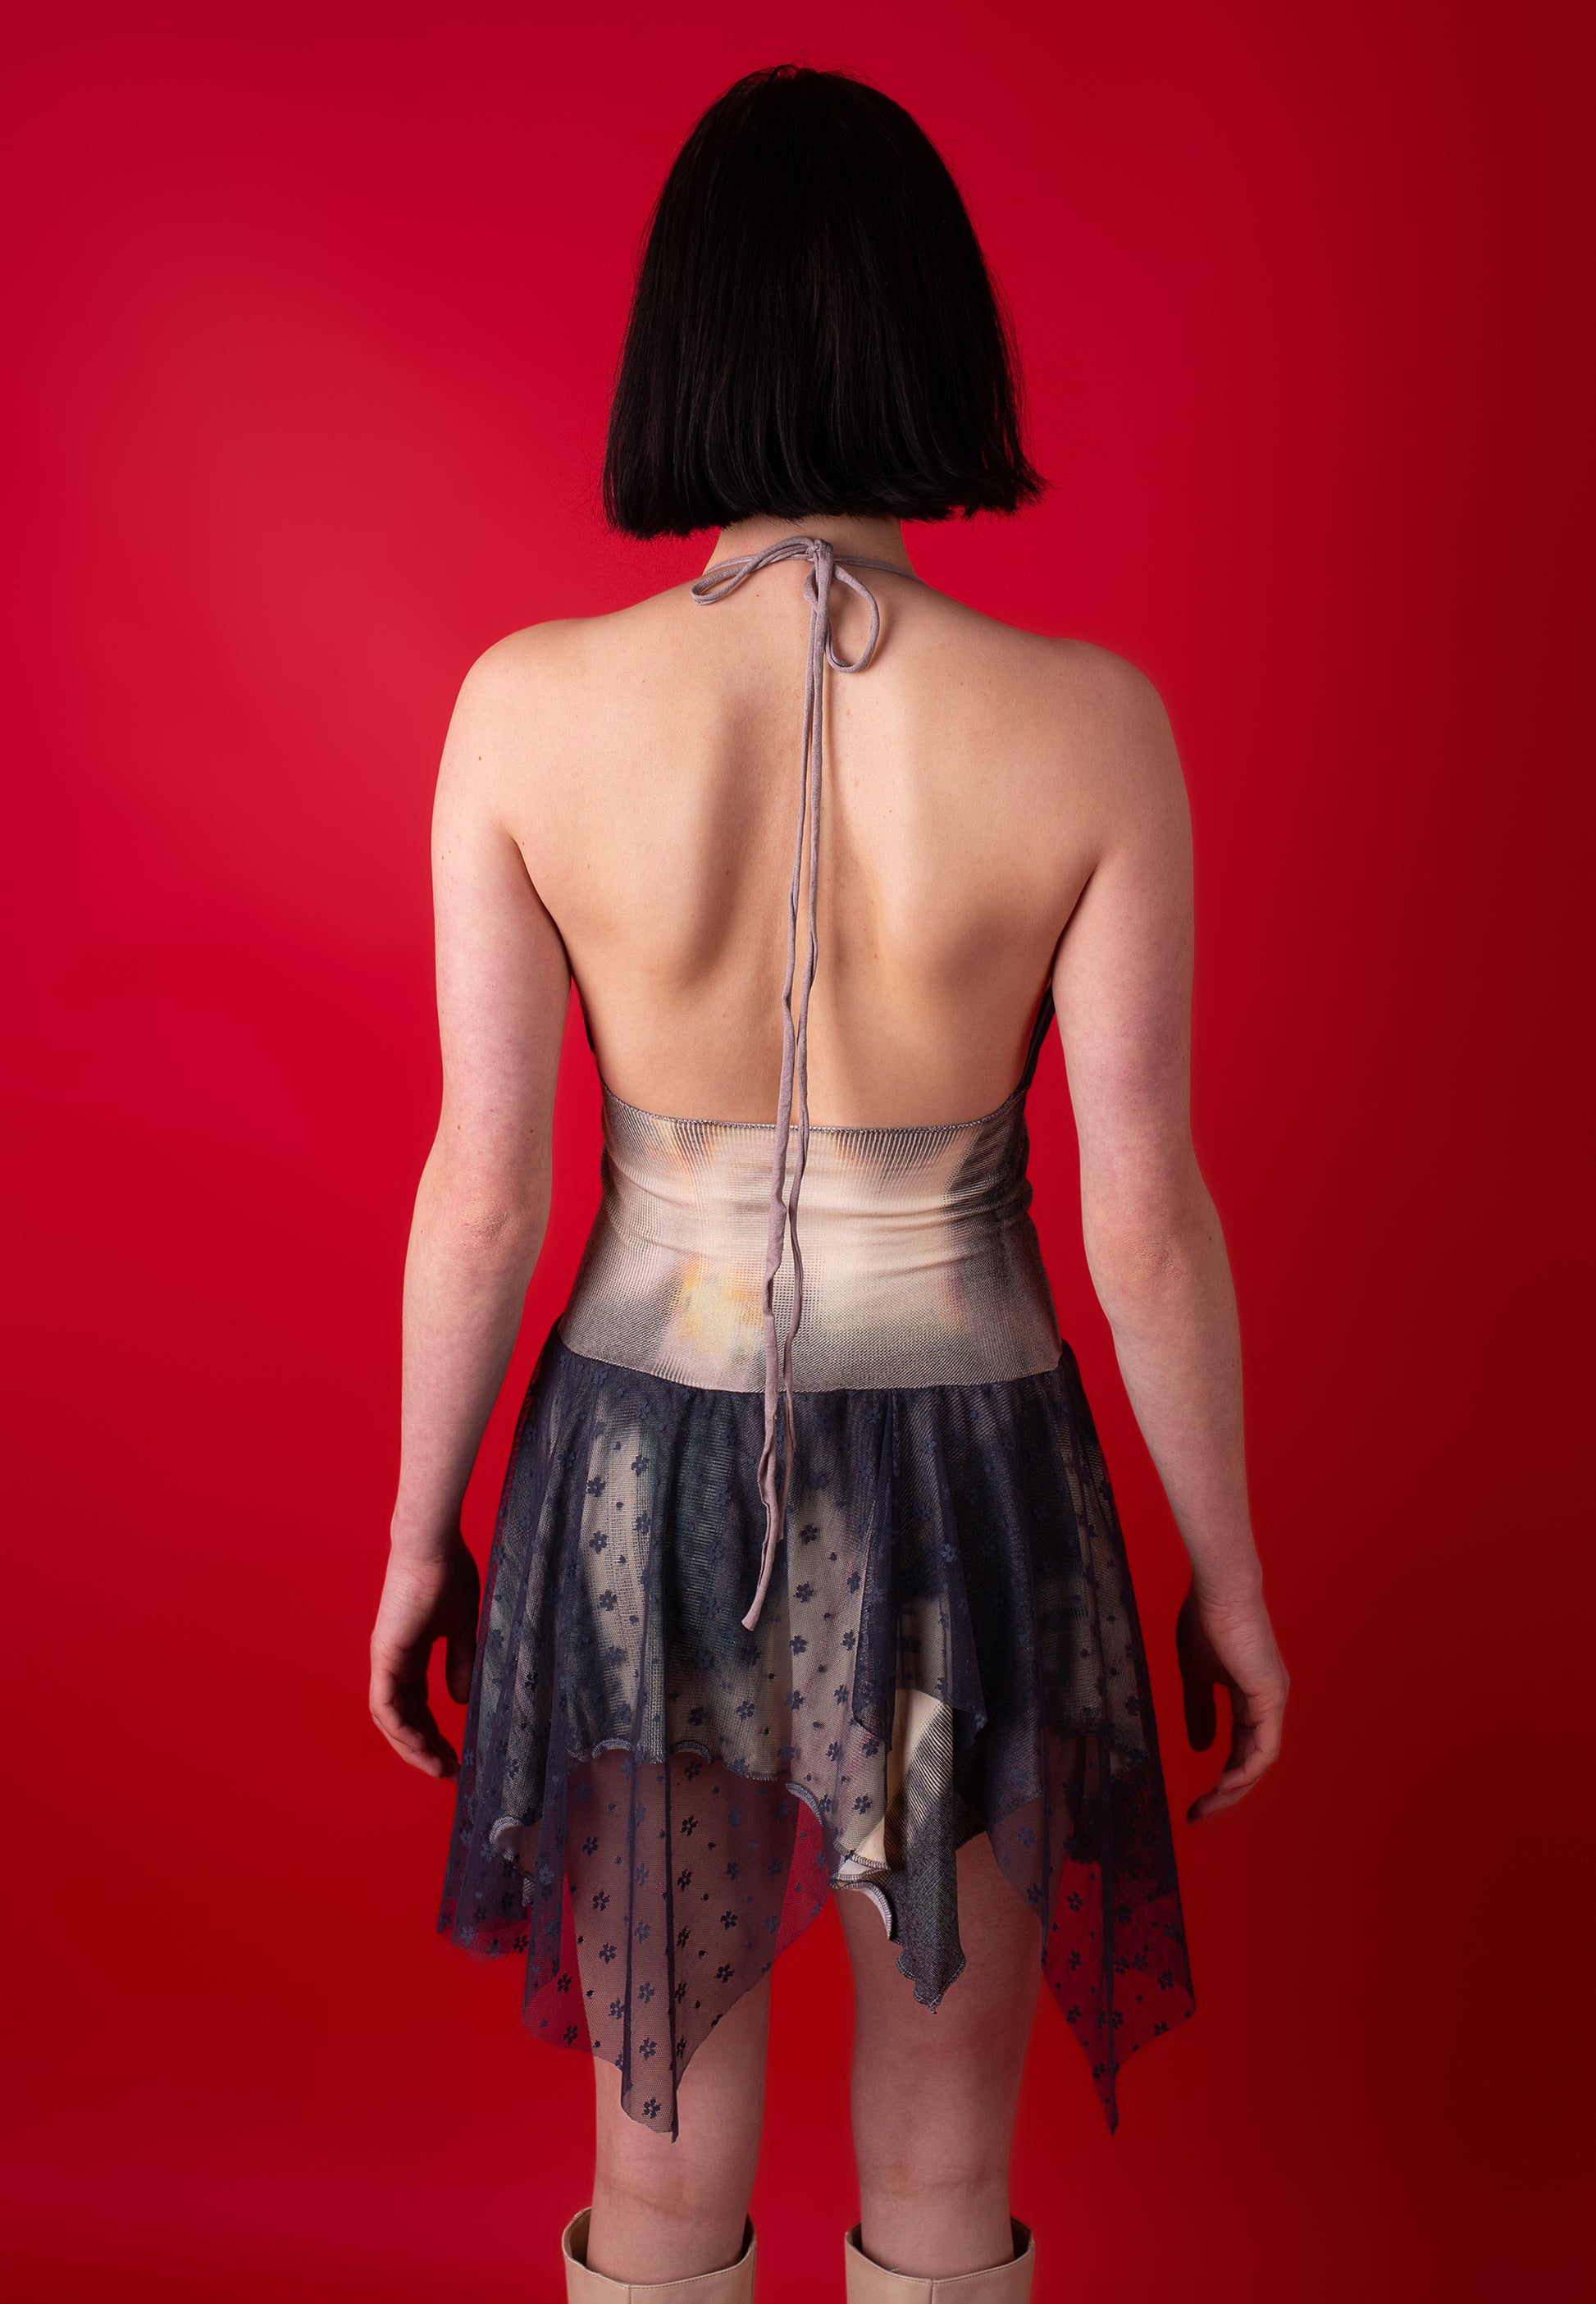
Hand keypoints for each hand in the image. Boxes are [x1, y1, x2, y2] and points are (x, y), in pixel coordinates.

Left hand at [369, 1534, 481, 1779]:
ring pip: (391, 1719)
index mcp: (412, 1652)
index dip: (436, 1730)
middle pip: (404, 1717)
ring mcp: (386, 1660)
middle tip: (449, 1771)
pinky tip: (422, 1747)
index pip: (419, 1703)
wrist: (434, 1547)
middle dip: (425, 1747)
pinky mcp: (384, 1657)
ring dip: (412, 1747)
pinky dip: (401, 1730)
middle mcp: (394, 1661)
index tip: (457, 1754)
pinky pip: (386, 1705)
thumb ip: (460, 1663)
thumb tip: (459, 1702)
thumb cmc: (450, 1575)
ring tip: (438, 1768)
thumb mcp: (462, 1627)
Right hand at [1176, 1583, 1287, 1821]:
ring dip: (1236, 1788)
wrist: (1219, 1592)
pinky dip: (1247, 1770)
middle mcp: (1266, 1703)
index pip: (1240, 1747)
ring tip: (1208, 1806)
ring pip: (1260, 1760)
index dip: (1220, 1775)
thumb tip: (1202, 1748)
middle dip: (1228, 1792)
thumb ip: (1199, 1710)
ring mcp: (1272, 1702)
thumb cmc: (1205, 1622)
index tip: (1196, 1797)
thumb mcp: (1195, 1675)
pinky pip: (1265, 1748)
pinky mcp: (1271, 1699)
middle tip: (1200, 1813)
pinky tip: (1226, 1784)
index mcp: (1250, 1696)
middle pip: (1252, 1761)